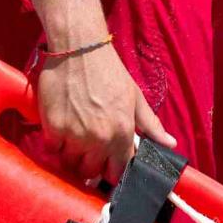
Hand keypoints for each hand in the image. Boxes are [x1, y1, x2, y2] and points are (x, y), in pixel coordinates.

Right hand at [37, 43, 176, 182]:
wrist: (79, 49)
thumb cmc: (110, 73)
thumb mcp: (136, 98)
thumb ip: (152, 126)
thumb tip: (170, 144)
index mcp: (122, 134)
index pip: (117, 172)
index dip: (113, 171)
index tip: (108, 165)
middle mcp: (99, 140)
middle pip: (91, 172)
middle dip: (91, 166)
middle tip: (88, 152)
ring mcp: (75, 135)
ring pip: (71, 164)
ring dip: (72, 157)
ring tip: (74, 142)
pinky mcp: (53, 128)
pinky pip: (53, 150)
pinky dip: (56, 145)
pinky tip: (60, 132)